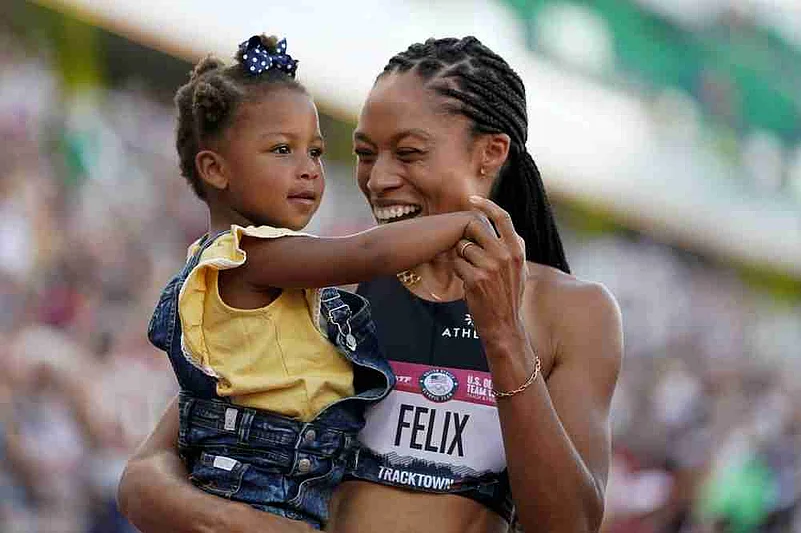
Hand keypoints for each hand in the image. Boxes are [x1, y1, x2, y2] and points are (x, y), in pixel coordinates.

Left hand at [453, 196, 527, 349]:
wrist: (504, 325)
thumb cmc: (509, 296)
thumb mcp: (520, 269)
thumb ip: (514, 247)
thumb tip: (506, 226)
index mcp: (517, 250)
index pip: (503, 217)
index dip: (486, 205)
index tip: (473, 200)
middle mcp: (505, 256)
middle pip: (477, 229)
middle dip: (467, 238)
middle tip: (468, 252)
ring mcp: (490, 267)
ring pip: (463, 248)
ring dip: (462, 258)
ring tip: (472, 273)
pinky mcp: (475, 279)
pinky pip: (457, 263)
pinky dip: (457, 270)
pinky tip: (466, 282)